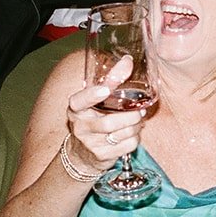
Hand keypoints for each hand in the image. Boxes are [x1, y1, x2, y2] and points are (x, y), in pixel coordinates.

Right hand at [64, 54, 144, 171]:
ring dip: (135, 127)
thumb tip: (128, 60)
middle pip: (109, 122)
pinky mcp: (101, 156)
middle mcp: (80, 126)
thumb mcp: (97, 99)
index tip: (104, 90)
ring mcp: (89, 143)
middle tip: (139, 111)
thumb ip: (111, 79)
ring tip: (137, 121)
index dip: (92, 95)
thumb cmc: (94, 117)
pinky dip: (135, 138)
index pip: (79, 101)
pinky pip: (127, 146)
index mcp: (76, 108)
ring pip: (121, 134)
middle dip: (130, 116)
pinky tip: (132, 134)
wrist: (82, 152)